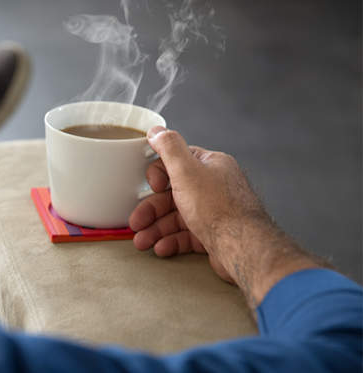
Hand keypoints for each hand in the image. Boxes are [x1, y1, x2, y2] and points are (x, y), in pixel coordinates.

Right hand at [129, 127, 323, 308]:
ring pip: (177, 218)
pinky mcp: (214, 234)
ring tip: (143, 242)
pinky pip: (187, 235)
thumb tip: (157, 131)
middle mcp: (214, 187)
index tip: (152, 187)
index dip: (158, 176)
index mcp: (210, 166)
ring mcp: (214, 212)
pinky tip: (161, 248)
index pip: (176, 164)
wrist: (243, 247)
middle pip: (172, 195)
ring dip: (156, 229)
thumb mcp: (186, 170)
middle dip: (151, 211)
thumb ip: (169, 147)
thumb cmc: (219, 209)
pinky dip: (171, 241)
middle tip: (136, 223)